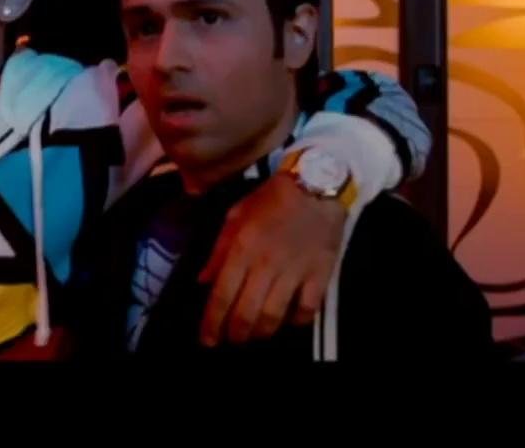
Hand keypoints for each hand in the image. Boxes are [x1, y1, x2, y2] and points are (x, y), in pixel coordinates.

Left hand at [198, 172, 344, 344]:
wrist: (316, 185)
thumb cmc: (270, 199)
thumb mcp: (235, 216)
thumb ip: (218, 251)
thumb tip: (204, 281)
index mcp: (242, 249)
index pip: (222, 295)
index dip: (212, 323)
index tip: (207, 340)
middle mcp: (266, 264)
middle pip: (246, 313)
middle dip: (234, 334)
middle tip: (230, 340)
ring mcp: (295, 271)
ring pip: (274, 316)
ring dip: (260, 332)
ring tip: (253, 335)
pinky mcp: (320, 275)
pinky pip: (307, 309)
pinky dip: (296, 321)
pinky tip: (288, 320)